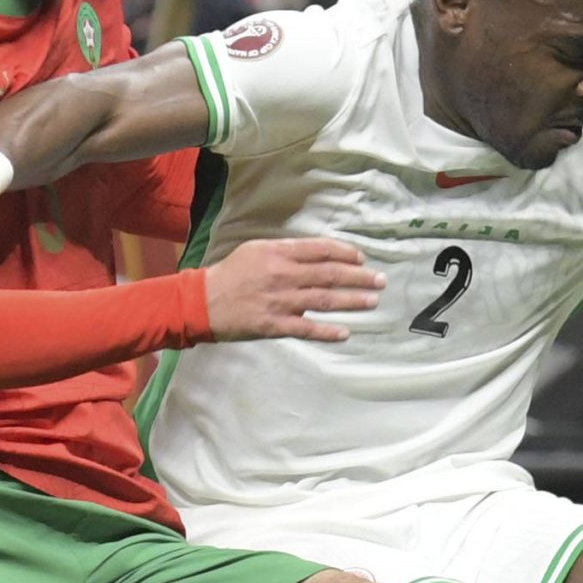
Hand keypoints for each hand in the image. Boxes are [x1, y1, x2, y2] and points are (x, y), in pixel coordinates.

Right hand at [202, 239, 382, 342]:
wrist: (202, 301)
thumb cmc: (230, 274)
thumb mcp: (255, 250)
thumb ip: (286, 252)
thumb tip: (316, 254)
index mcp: (279, 253)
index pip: (321, 250)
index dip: (346, 253)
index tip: (362, 259)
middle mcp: (283, 275)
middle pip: (330, 274)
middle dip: (359, 277)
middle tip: (380, 281)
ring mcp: (280, 301)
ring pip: (324, 300)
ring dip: (352, 301)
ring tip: (372, 302)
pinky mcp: (274, 325)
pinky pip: (307, 329)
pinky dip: (327, 331)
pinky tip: (345, 332)